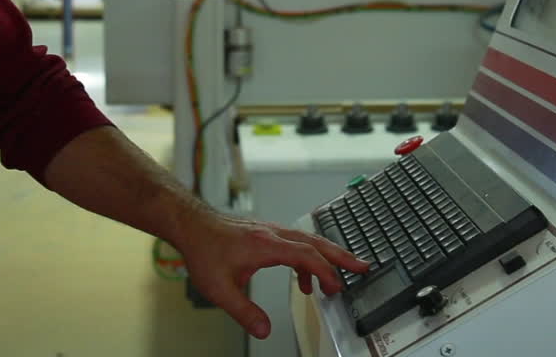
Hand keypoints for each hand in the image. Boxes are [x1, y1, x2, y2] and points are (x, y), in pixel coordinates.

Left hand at [173, 211, 368, 339]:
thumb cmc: (204, 250)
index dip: (324, 271)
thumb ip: (244, 312)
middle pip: (316, 242)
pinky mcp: (268, 234)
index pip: (305, 255)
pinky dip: (308, 260)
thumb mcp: (220, 289)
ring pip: (309, 241)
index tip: (335, 287)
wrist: (192, 225)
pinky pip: (297, 244)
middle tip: (364, 267)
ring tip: (340, 279)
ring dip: (327, 257)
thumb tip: (264, 330)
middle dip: (341, 256)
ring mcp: (271, 232)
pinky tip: (304, 281)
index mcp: (265, 245)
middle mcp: (273, 234)